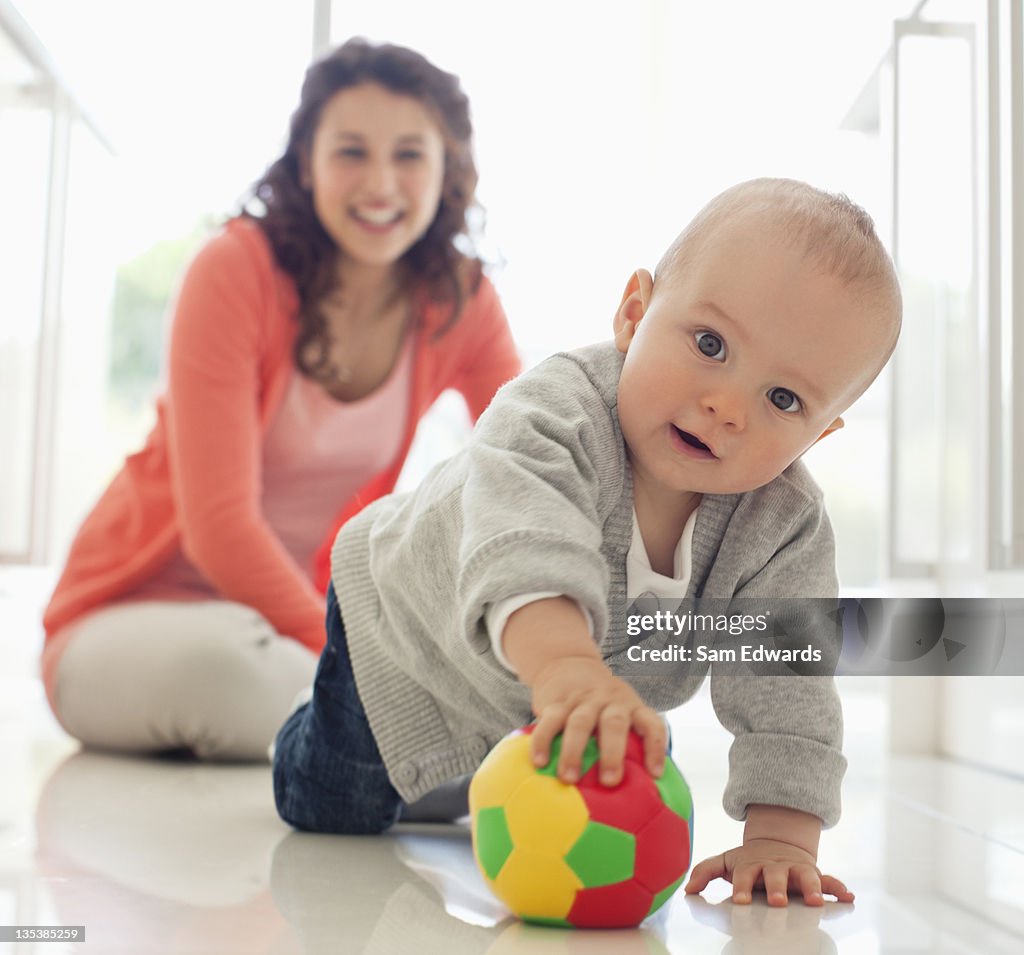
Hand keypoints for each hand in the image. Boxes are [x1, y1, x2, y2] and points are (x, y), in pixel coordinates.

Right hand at [528, 655, 666, 786]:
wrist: (567, 663)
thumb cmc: (599, 702)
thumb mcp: (619, 709)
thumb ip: (625, 741)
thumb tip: (634, 792)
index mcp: (630, 707)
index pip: (650, 724)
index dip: (656, 747)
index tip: (655, 774)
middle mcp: (609, 701)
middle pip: (614, 724)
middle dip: (612, 753)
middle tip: (609, 782)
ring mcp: (582, 700)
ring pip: (580, 723)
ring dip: (573, 752)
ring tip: (568, 779)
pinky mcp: (556, 701)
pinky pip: (550, 721)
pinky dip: (543, 742)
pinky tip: (539, 762)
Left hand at [684, 839, 853, 906]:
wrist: (777, 843)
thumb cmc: (750, 861)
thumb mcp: (727, 862)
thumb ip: (706, 871)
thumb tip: (688, 889)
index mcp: (753, 865)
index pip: (746, 876)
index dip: (743, 887)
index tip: (741, 900)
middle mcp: (776, 867)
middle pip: (776, 876)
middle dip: (777, 888)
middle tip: (777, 901)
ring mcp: (796, 869)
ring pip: (806, 876)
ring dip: (812, 887)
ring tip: (817, 900)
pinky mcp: (814, 874)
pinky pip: (829, 879)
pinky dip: (838, 887)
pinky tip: (847, 896)